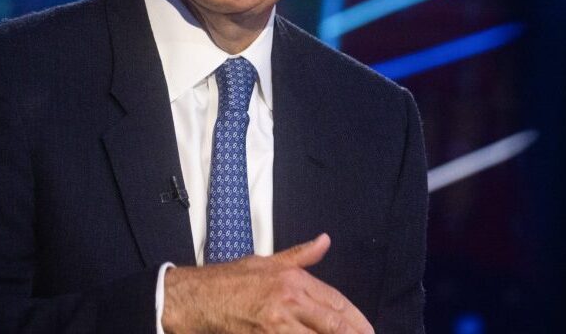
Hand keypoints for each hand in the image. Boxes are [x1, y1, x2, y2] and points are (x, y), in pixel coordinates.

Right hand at [162, 233, 372, 333]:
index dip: (357, 321)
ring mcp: (278, 323)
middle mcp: (290, 299)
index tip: (369, 332)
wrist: (197, 298)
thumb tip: (325, 241)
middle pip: (334, 325)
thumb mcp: (268, 261)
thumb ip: (300, 255)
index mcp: (293, 279)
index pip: (337, 302)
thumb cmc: (230, 279)